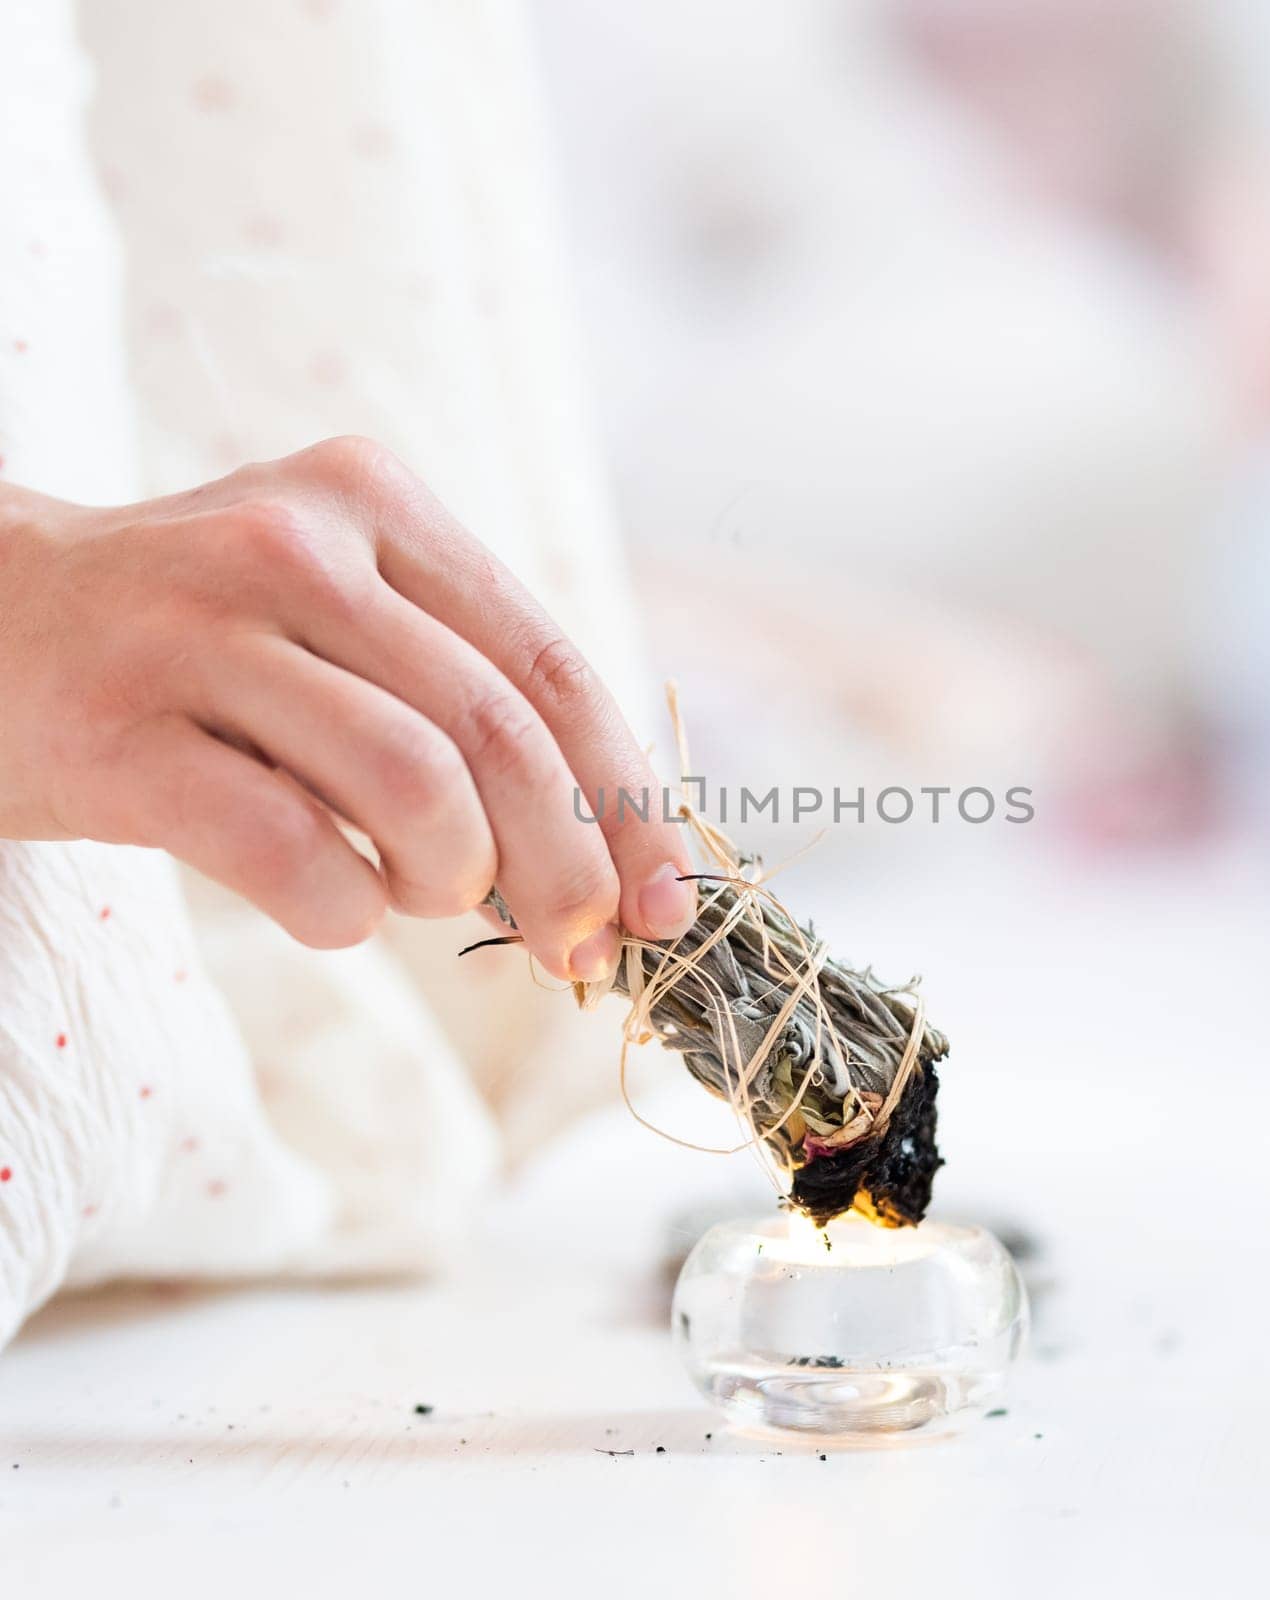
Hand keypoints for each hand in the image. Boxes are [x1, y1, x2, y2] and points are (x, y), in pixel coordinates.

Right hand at [0, 437, 696, 976]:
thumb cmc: (205, 647)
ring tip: (416, 893)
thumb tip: (612, 873)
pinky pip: (289, 851)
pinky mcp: (117, 734)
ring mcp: (198, 630)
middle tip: (575, 949)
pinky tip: (329, 906)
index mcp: (378, 505)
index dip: (626, 797)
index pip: (550, 664)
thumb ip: (469, 709)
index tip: (667, 900)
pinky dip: (342, 912)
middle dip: (567, 869)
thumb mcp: (347, 624)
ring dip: (449, 880)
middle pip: (499, 731)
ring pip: (412, 784)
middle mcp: (296, 544)